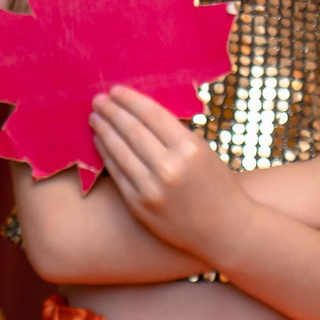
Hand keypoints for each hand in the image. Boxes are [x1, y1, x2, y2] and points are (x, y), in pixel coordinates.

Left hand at [89, 87, 247, 248]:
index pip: (151, 115)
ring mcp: (152, 188)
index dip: (130, 100)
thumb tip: (137, 112)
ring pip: (120, 151)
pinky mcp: (140, 205)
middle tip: (98, 100)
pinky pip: (117, 173)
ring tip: (95, 118)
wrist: (224, 229)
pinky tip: (99, 141)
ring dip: (104, 130)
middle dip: (112, 112)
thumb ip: (173, 134)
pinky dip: (106, 154)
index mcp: (189, 148)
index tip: (116, 91)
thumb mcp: (202, 152)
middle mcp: (170, 167)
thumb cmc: (215, 185)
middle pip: (132, 131)